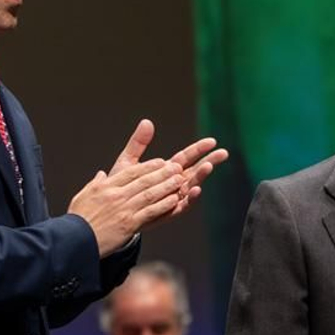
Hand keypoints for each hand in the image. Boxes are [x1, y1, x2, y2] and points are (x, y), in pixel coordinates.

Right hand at [68, 153, 183, 256]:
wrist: (75, 241)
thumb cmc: (77, 220)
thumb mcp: (82, 196)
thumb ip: (94, 184)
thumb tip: (101, 174)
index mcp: (105, 187)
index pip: (131, 172)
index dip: (148, 166)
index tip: (161, 162)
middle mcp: (116, 196)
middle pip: (144, 181)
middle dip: (163, 173)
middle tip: (176, 167)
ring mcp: (124, 210)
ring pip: (150, 194)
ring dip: (167, 186)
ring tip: (180, 180)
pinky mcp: (129, 224)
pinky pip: (150, 212)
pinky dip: (163, 205)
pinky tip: (174, 200)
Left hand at [108, 120, 228, 214]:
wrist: (111, 211)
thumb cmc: (122, 187)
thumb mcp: (128, 162)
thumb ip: (138, 143)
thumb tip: (147, 122)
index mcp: (166, 170)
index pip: (186, 157)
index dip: (198, 149)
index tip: (211, 141)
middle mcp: (173, 184)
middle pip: (194, 171)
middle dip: (209, 161)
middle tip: (223, 153)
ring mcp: (172, 198)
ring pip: (190, 186)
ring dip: (200, 177)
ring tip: (208, 167)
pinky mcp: (167, 212)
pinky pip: (181, 206)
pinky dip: (190, 199)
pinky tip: (196, 190)